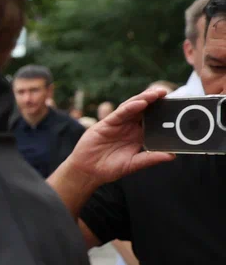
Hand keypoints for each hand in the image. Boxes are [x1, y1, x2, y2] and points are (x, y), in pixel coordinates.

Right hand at [60, 85, 174, 186]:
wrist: (87, 171)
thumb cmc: (110, 168)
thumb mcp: (133, 164)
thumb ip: (150, 158)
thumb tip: (172, 156)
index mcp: (139, 136)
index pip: (154, 121)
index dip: (164, 113)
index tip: (177, 107)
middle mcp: (130, 127)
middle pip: (145, 110)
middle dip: (156, 101)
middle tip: (169, 93)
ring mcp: (119, 124)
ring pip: (133, 107)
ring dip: (145, 99)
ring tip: (157, 93)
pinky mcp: (107, 123)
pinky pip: (120, 113)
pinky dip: (130, 107)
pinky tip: (140, 103)